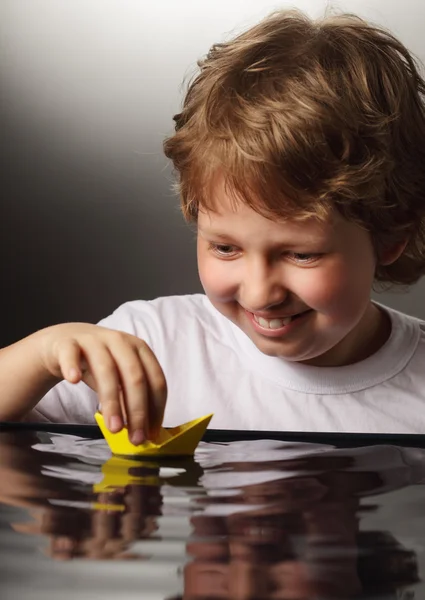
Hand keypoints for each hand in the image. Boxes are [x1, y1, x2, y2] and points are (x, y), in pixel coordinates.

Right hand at [37, 323, 166, 442]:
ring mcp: (94, 340)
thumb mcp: (119, 378)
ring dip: (112, 401)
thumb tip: (143, 431)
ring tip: (114, 428)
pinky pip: (70, 353)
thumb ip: (130, 399)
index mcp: (139, 349)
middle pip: (135, 376)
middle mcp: (120, 342)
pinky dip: (72, 366)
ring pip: (106, 369)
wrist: (63, 341)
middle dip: (138, 410)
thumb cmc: (97, 362)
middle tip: (136, 439)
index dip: (156, 408)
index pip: (155, 379)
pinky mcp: (67, 343)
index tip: (152, 434)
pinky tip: (74, 381)